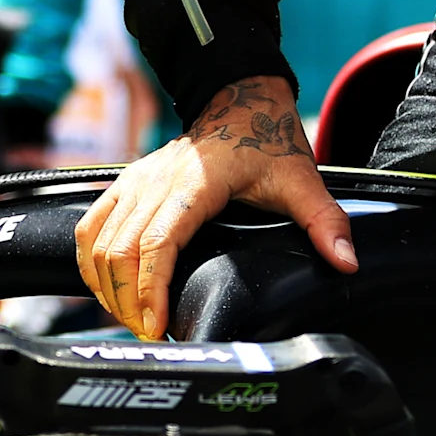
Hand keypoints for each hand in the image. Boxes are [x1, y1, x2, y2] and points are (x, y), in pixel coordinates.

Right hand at [72, 77, 354, 338]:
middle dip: (127, 302)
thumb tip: (345, 262)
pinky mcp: (125, 185)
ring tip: (131, 320)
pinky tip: (107, 291)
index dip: (149, 289)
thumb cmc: (266, 141)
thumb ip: (325, 222)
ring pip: (98, 242)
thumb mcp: (301, 180)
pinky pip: (91, 227)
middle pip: (119, 251)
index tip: (156, 325)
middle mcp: (156, 182)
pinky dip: (91, 264)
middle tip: (149, 334)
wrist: (240, 101)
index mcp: (195, 184)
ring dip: (106, 288)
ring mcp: (135, 182)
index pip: (158, 243)